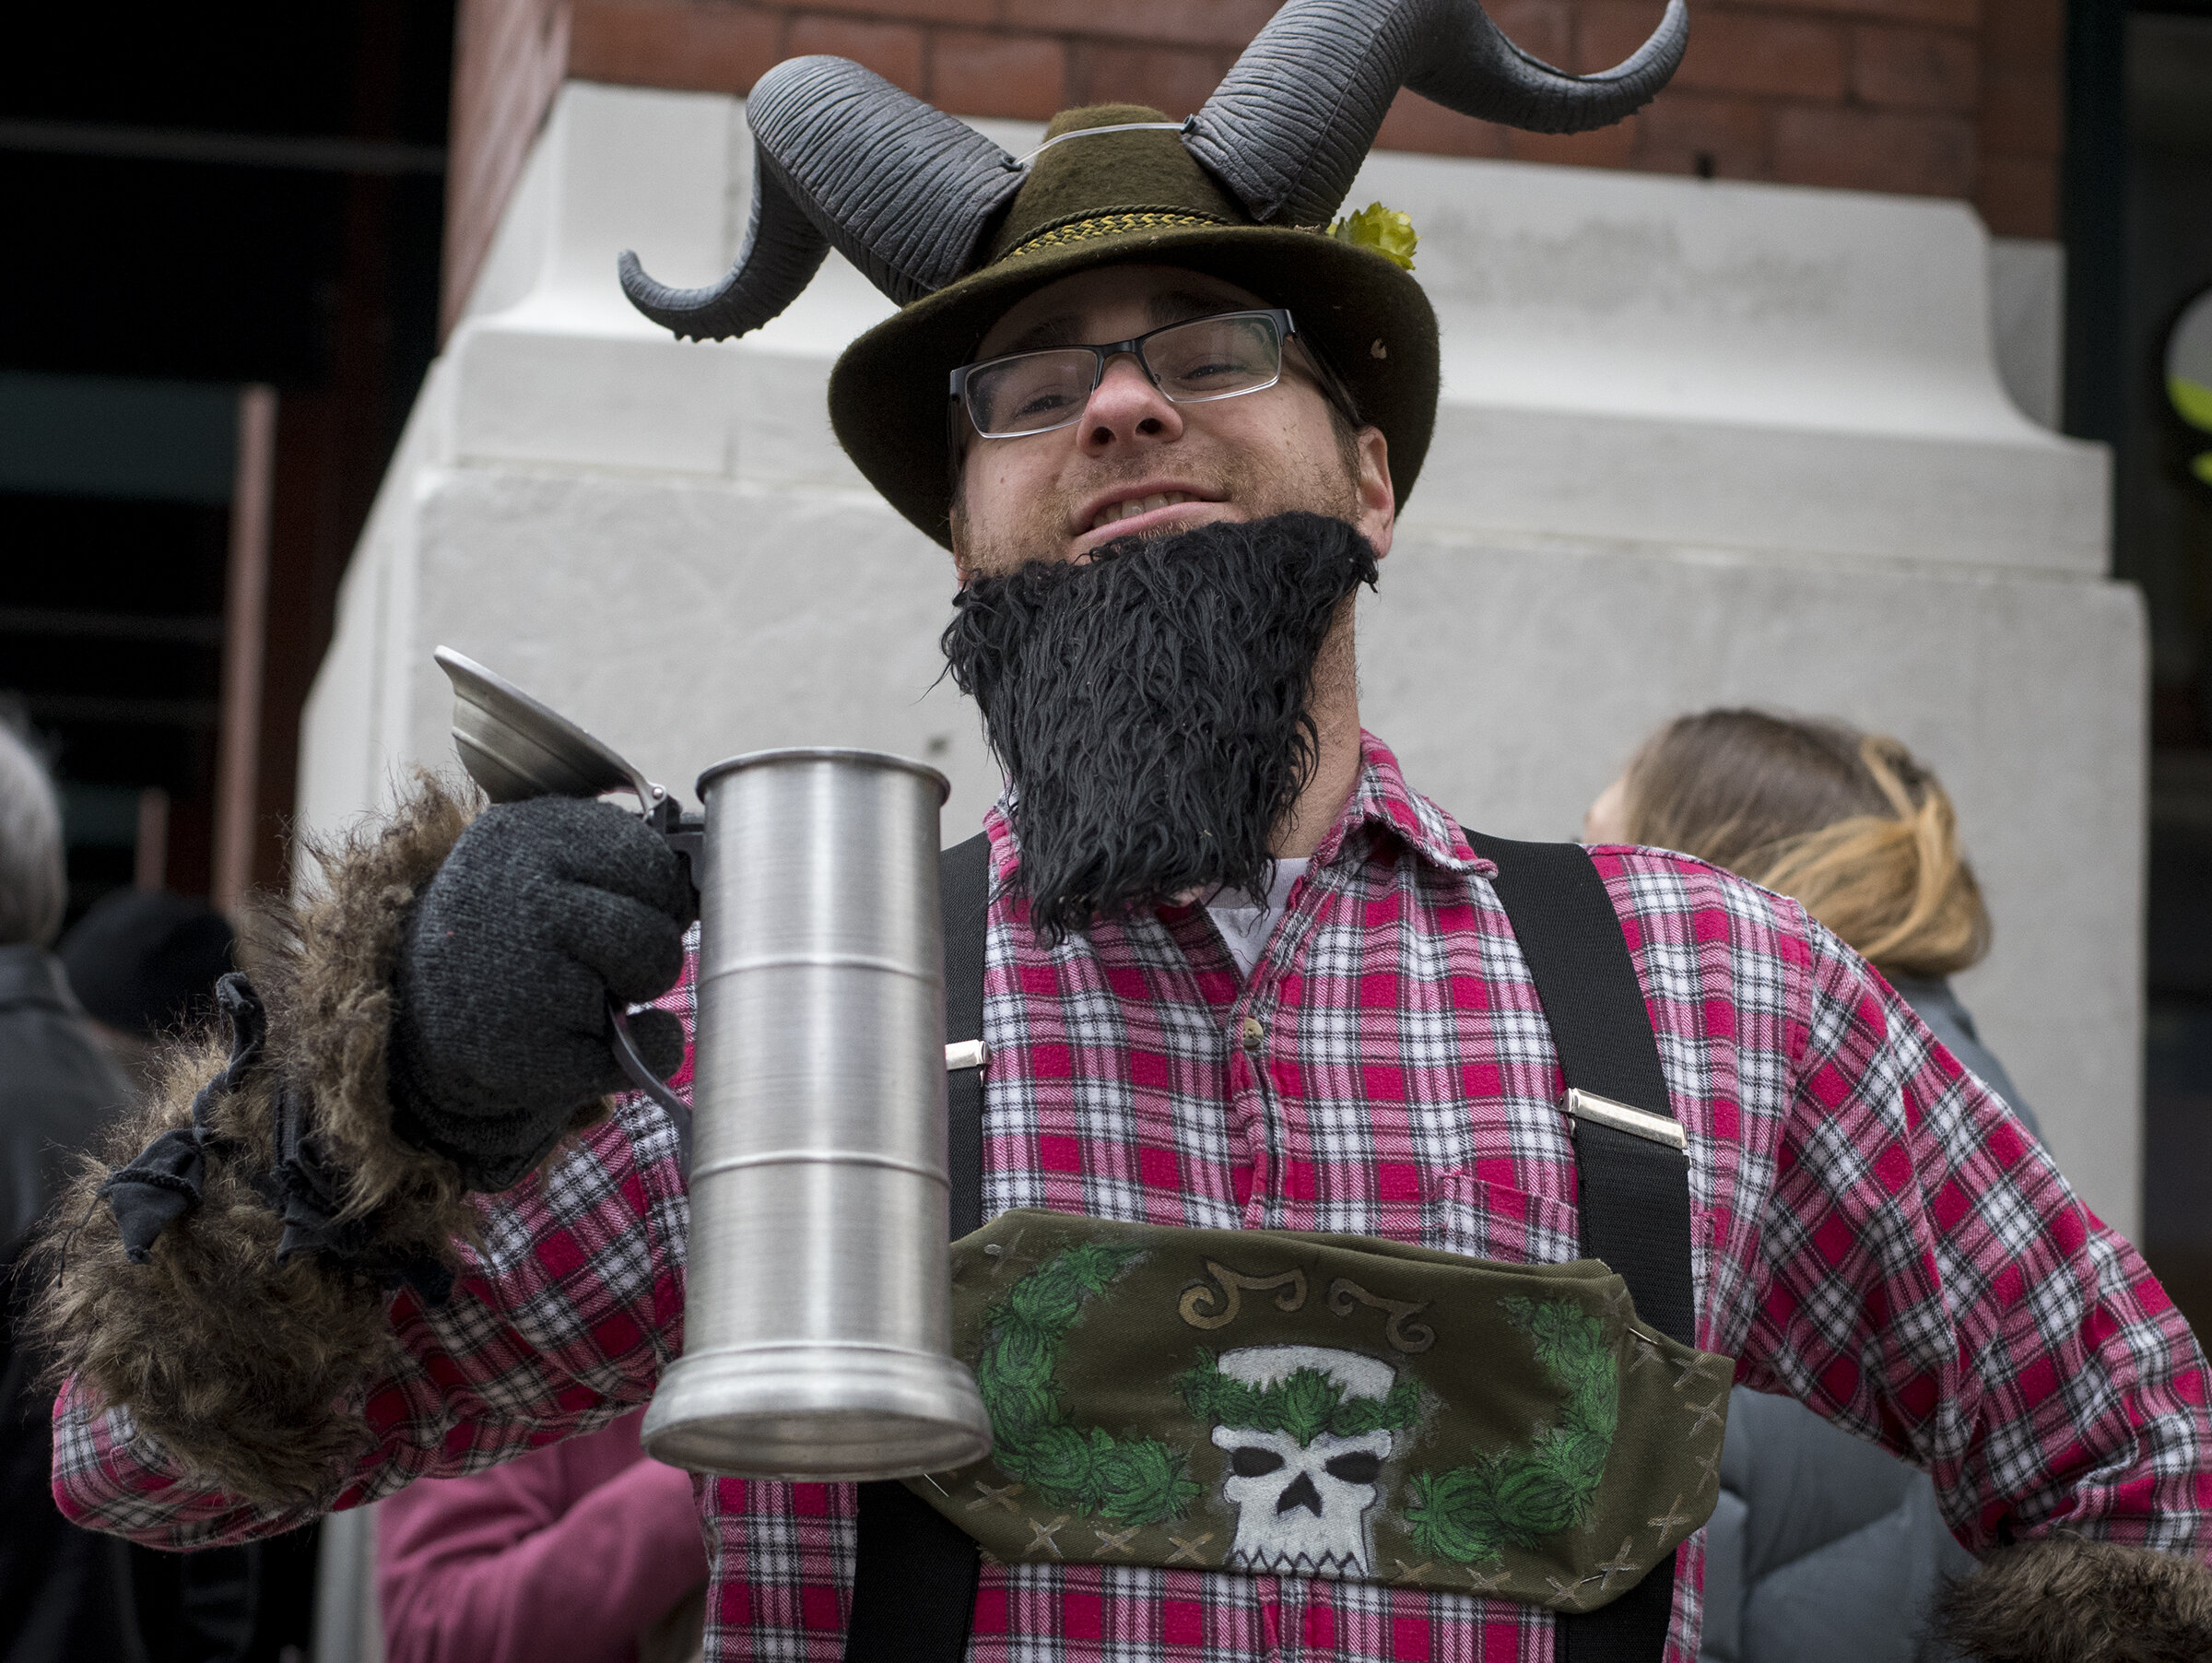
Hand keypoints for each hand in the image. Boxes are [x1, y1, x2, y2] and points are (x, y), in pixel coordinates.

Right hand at [387, 796, 695, 1188]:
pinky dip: (629, 1057)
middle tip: (603, 958)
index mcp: (530, 832)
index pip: (651, 858)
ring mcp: (523, 974)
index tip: (630, 906)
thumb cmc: (509, 933)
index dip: (657, 892)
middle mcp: (522, 894)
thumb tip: (722, 871)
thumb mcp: (545, 868)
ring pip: (652, 977)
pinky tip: (575, 1040)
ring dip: (637, 993)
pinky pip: (637, 1053)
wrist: (418, 1017)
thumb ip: (620, 859)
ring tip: (583, 991)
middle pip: (657, 921)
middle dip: (649, 946)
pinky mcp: (531, 1051)